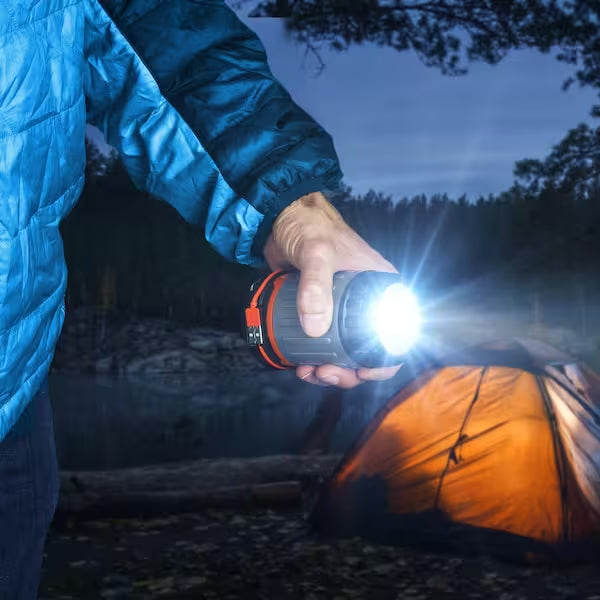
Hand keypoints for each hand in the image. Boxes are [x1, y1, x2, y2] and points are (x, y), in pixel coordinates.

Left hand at [263, 191, 401, 388]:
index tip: (363, 372)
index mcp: (381, 287)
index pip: (398, 333)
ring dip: (331, 370)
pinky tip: (301, 365)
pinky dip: (315, 359)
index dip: (386, 361)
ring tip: (311, 373)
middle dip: (350, 371)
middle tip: (327, 374)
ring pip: (345, 352)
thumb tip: (315, 328)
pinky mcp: (320, 312)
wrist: (280, 219)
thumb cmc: (309, 226)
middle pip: (369, 350)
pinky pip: (322, 344)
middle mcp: (366, 301)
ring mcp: (342, 309)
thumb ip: (316, 284)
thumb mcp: (317, 252)